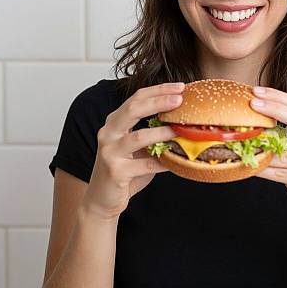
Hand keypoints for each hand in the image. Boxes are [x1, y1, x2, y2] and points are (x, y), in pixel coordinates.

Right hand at [82, 82, 184, 220]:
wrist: (102, 200)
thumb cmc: (124, 170)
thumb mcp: (138, 147)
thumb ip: (153, 132)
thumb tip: (184, 121)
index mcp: (114, 122)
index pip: (136, 98)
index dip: (159, 90)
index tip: (180, 87)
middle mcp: (108, 133)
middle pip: (133, 109)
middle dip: (158, 101)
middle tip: (179, 99)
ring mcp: (110, 152)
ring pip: (138, 137)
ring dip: (161, 132)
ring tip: (179, 130)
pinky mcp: (115, 172)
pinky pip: (144, 165)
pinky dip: (162, 162)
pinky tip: (175, 161)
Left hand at [250, 86, 286, 228]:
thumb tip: (255, 122)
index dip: (278, 96)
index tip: (257, 91)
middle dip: (274, 108)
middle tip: (253, 102)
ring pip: (286, 153)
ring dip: (263, 147)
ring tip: (244, 138)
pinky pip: (283, 175)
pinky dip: (265, 171)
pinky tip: (251, 167)